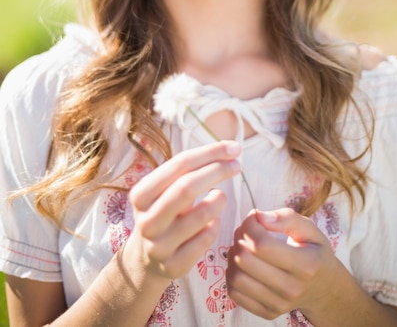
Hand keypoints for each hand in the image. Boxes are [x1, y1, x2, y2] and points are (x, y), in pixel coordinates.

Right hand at [123, 141, 240, 284]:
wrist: (146, 259)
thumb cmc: (164, 213)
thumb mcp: (164, 191)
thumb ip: (188, 171)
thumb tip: (229, 150)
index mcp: (141, 194)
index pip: (179, 164)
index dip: (209, 153)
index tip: (233, 148)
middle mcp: (147, 220)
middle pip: (187, 187)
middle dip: (217, 171)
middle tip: (237, 165)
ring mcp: (159, 246)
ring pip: (201, 216)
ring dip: (219, 200)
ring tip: (221, 196)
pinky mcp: (174, 266)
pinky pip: (206, 240)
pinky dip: (215, 225)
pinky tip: (213, 221)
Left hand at [226, 207, 339, 320]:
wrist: (324, 288)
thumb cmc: (314, 253)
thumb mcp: (310, 230)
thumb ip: (287, 218)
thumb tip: (259, 217)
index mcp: (305, 265)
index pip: (262, 244)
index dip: (250, 226)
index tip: (254, 217)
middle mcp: (292, 289)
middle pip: (245, 260)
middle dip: (240, 238)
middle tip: (246, 231)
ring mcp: (279, 304)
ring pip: (236, 278)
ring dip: (233, 256)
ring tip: (244, 247)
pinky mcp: (267, 313)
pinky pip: (235, 293)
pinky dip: (232, 274)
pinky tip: (243, 265)